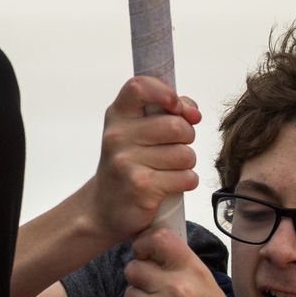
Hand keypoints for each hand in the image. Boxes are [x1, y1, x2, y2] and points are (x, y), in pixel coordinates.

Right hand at [85, 75, 200, 245]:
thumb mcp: (136, 132)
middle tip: (173, 149)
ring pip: (185, 154)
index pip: (139, 87)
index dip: (165, 93)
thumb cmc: (127, 165)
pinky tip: (169, 185)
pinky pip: (186, 177)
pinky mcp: (141, 187)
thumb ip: (165, 112)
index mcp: (117, 116)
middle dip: (187, 138)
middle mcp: (117, 137)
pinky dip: (186, 182)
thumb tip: (193, 113)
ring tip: (168, 170)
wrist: (103, 209)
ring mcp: (127, 163)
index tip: (177, 108)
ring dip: (186, 164)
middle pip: (177, 126)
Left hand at [124, 227, 259, 296]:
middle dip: (137, 279)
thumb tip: (156, 257)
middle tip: (151, 291)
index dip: (144, 244)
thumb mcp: (211, 292)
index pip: (158, 238)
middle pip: (133, 268)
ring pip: (130, 294)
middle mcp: (177, 286)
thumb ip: (185, 274)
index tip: (144, 253)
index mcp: (195, 271)